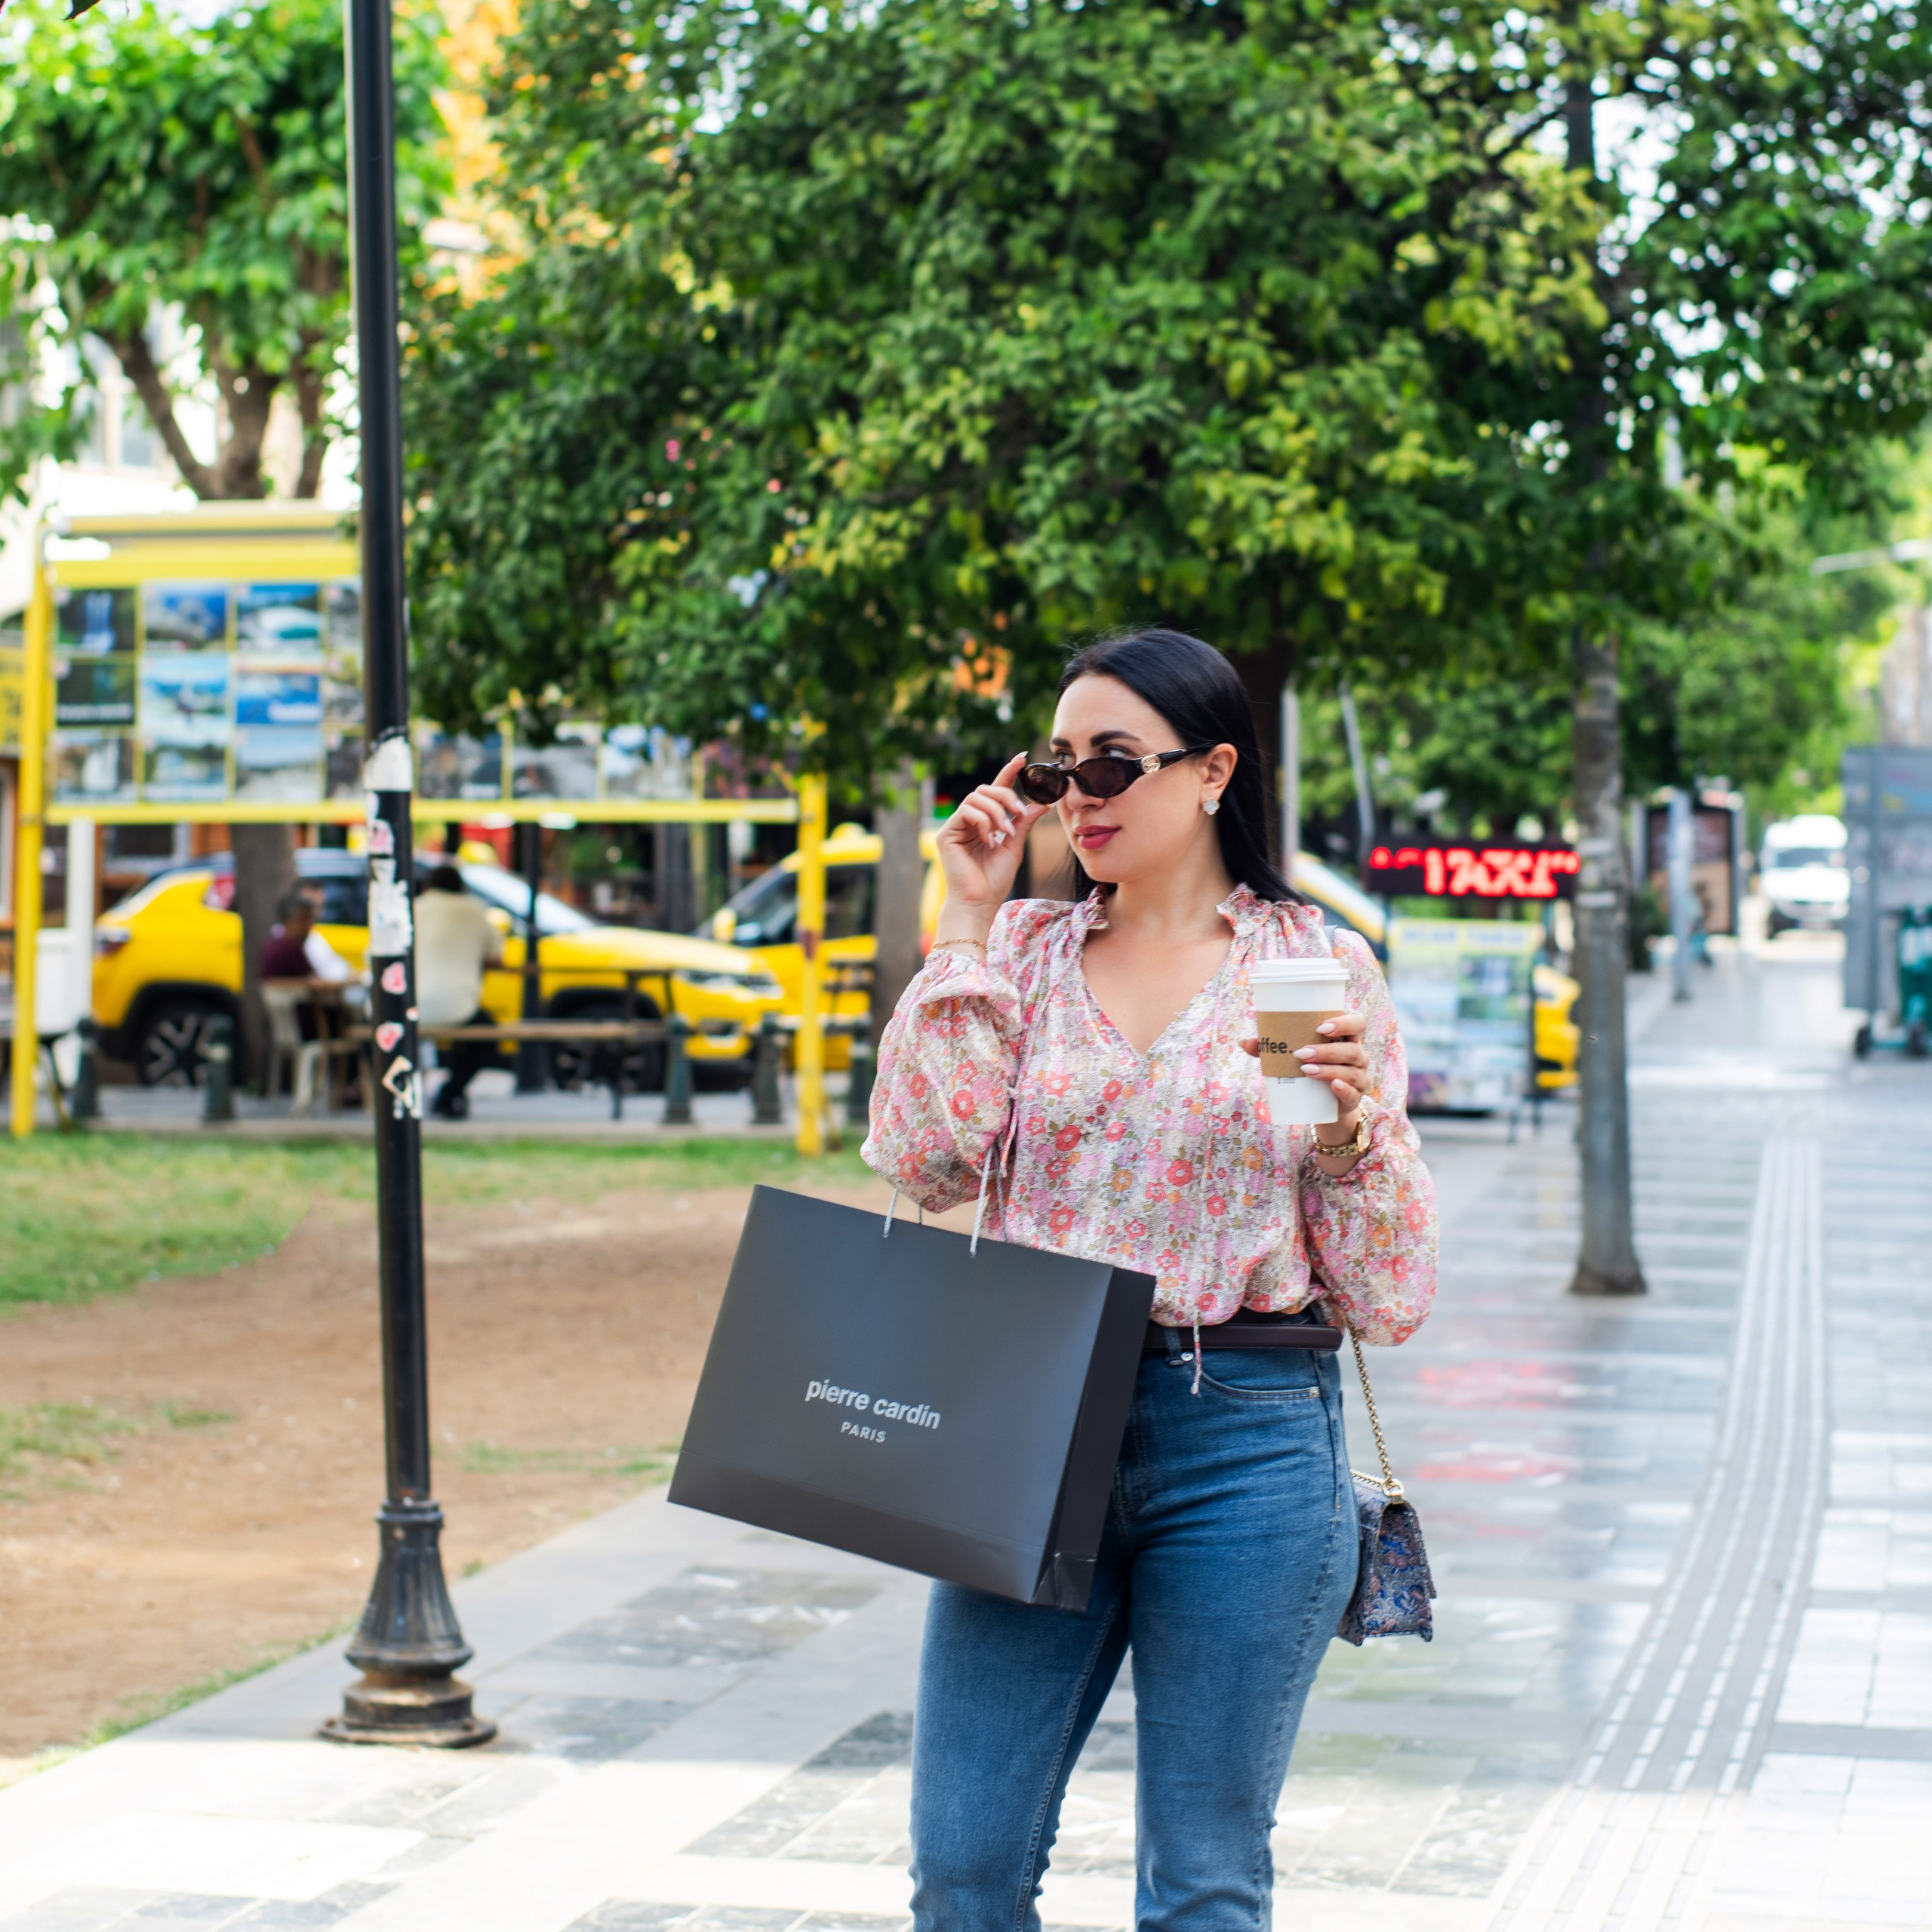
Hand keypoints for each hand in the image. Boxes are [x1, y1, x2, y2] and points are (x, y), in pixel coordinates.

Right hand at [933, 753, 1048, 936]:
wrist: (980, 901)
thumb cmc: (995, 879)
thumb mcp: (1015, 845)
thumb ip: (1024, 822)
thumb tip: (1043, 803)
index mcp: (986, 821)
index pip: (997, 790)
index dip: (1008, 772)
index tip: (1023, 757)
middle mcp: (969, 820)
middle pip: (986, 789)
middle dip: (1005, 796)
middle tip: (1019, 812)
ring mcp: (956, 825)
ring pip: (976, 797)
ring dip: (996, 811)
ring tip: (1005, 832)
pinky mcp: (946, 833)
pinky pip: (967, 811)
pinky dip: (983, 822)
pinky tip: (988, 839)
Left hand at [1240, 1008, 1369, 1139]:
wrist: (1324, 1105)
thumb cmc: (1310, 1070)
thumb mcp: (1294, 1058)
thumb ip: (1272, 1049)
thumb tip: (1245, 1042)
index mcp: (1346, 1039)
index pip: (1357, 1023)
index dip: (1344, 1023)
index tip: (1320, 1027)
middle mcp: (1358, 1056)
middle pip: (1352, 1049)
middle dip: (1326, 1051)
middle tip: (1301, 1053)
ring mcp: (1359, 1077)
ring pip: (1351, 1071)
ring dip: (1328, 1069)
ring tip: (1306, 1070)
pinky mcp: (1354, 1098)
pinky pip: (1353, 1093)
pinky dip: (1343, 1089)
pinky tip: (1333, 1085)